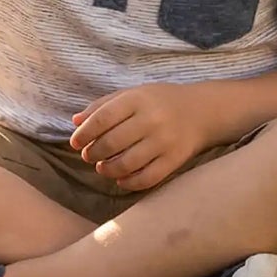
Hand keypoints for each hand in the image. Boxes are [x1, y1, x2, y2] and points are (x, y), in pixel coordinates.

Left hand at [68, 84, 207, 191]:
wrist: (202, 111)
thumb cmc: (159, 101)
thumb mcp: (131, 94)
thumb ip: (102, 106)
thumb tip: (75, 122)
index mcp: (137, 100)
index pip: (102, 118)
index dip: (84, 133)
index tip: (75, 142)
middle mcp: (151, 120)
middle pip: (112, 143)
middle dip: (93, 153)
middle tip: (88, 156)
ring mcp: (164, 142)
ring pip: (127, 163)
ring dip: (107, 169)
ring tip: (101, 167)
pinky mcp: (175, 160)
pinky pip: (147, 178)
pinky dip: (129, 182)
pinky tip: (120, 179)